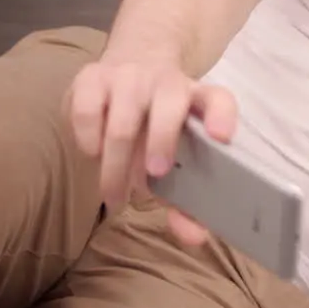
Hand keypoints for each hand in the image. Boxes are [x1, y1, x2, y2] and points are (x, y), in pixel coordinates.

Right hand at [65, 57, 236, 244]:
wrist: (127, 68)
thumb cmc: (157, 123)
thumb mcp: (175, 156)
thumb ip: (185, 198)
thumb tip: (195, 239)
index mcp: (198, 99)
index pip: (218, 100)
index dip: (222, 116)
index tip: (222, 138)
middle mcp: (167, 82)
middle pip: (169, 106)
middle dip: (162, 142)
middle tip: (153, 176)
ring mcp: (128, 76)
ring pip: (123, 118)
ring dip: (117, 162)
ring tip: (114, 196)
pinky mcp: (91, 77)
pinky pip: (86, 110)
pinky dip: (87, 138)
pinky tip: (93, 155)